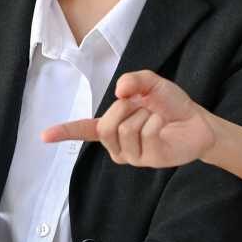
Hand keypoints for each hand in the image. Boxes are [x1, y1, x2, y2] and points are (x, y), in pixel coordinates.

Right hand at [41, 70, 218, 167]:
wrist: (197, 122)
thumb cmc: (170, 105)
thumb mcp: (151, 83)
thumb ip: (134, 80)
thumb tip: (119, 91)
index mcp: (113, 126)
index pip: (84, 130)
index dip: (64, 132)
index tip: (44, 136)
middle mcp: (118, 144)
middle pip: (106, 125)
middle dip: (126, 108)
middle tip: (143, 106)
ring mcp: (132, 155)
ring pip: (124, 129)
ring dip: (143, 115)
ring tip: (155, 117)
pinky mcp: (148, 160)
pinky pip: (144, 134)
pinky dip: (156, 122)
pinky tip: (163, 126)